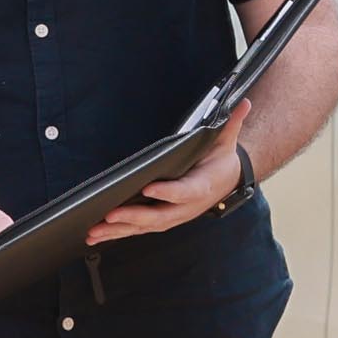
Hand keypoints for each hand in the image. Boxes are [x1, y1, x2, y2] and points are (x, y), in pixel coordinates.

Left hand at [87, 121, 248, 246]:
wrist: (228, 181)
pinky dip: (119, 233)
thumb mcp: (227, 140)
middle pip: (160, 216)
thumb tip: (243, 102)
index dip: (168, 192)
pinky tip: (98, 235)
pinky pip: (140, 228)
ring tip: (95, 231)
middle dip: (134, 216)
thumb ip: (231, 123)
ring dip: (120, 230)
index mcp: (202, 186)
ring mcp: (175, 216)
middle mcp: (187, 206)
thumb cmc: (220, 160)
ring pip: (146, 226)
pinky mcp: (164, 220)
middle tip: (111, 214)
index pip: (185, 191)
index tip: (148, 189)